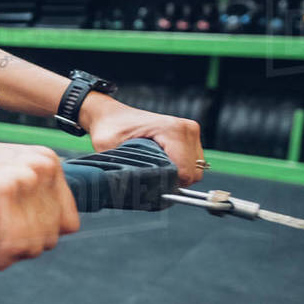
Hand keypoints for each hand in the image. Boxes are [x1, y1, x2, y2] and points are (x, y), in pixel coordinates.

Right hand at [0, 129, 80, 271]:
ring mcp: (20, 179)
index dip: (39, 238)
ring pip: (33, 245)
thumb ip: (24, 188)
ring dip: (8, 258)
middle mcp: (41, 167)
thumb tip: (44, 231)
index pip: (67, 221)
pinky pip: (12, 245)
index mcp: (47, 161)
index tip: (11, 240)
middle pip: (51, 236)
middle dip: (22, 251)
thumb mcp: (1, 170)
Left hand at [80, 93, 204, 186]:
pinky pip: (192, 163)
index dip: (169, 185)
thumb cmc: (110, 129)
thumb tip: (133, 188)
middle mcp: (186, 129)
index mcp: (171, 130)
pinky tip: (162, 166)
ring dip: (177, 175)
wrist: (112, 116)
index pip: (185, 171)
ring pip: (195, 169)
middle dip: (174, 181)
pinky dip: (180, 169)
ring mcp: (190, 132)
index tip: (151, 186)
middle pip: (193, 173)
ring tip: (155, 171)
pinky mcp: (189, 136)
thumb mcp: (108, 148)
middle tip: (152, 180)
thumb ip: (124, 167)